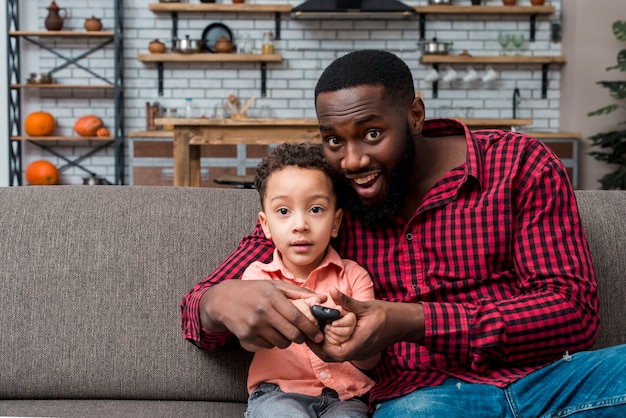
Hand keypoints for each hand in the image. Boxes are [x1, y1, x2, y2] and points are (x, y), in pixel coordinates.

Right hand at [200, 280, 325, 348]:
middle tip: (304, 337)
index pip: (297, 317)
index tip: (319, 336)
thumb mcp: (274, 286)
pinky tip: (270, 333)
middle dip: (302, 338)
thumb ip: (299, 292)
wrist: (222, 300)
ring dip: (287, 341)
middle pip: (291, 333)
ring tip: (285, 332)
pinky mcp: (247, 335)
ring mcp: (254, 325)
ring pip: (281, 342)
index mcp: (272, 296)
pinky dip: (273, 342)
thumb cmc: (253, 291)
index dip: (310, 329)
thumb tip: (322, 298)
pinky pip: (268, 345)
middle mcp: (263, 311)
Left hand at [306, 287, 424, 361]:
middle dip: (317, 346)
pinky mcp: (361, 350)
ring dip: (324, 345)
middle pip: (331, 356)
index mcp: (358, 344)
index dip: (317, 345)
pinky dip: (333, 344)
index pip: (332, 353)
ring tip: (315, 330)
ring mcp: (359, 353)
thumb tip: (331, 290)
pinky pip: (343, 351)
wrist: (403, 323)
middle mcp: (357, 353)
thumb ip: (346, 302)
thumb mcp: (365, 306)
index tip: (308, 333)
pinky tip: (328, 331)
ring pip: (336, 355)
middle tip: (307, 332)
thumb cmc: (386, 314)